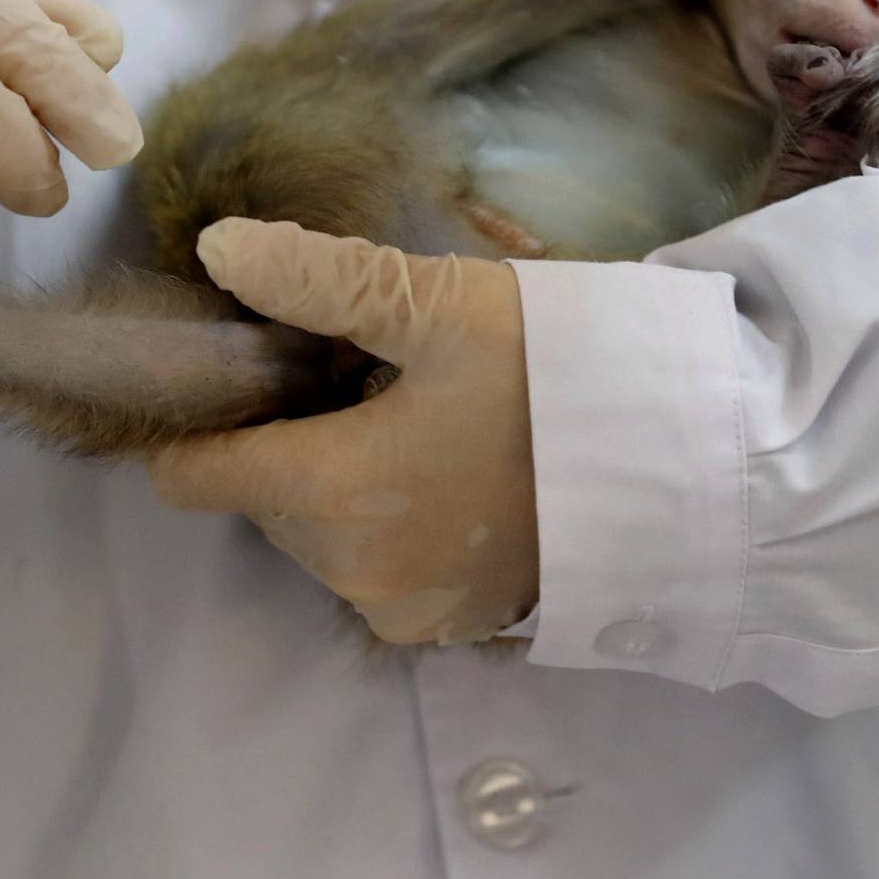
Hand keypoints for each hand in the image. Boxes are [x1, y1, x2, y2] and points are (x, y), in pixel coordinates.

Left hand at [148, 218, 538, 645]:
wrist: (684, 466)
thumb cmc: (557, 374)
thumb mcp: (441, 305)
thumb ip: (319, 279)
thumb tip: (217, 251)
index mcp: (326, 493)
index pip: (193, 474)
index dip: (206, 417)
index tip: (255, 367)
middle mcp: (346, 572)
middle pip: (261, 497)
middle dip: (293, 435)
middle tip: (369, 374)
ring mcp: (400, 609)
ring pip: (317, 532)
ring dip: (340, 477)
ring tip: (419, 416)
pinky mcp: (448, 628)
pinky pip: (374, 566)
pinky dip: (388, 520)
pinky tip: (450, 470)